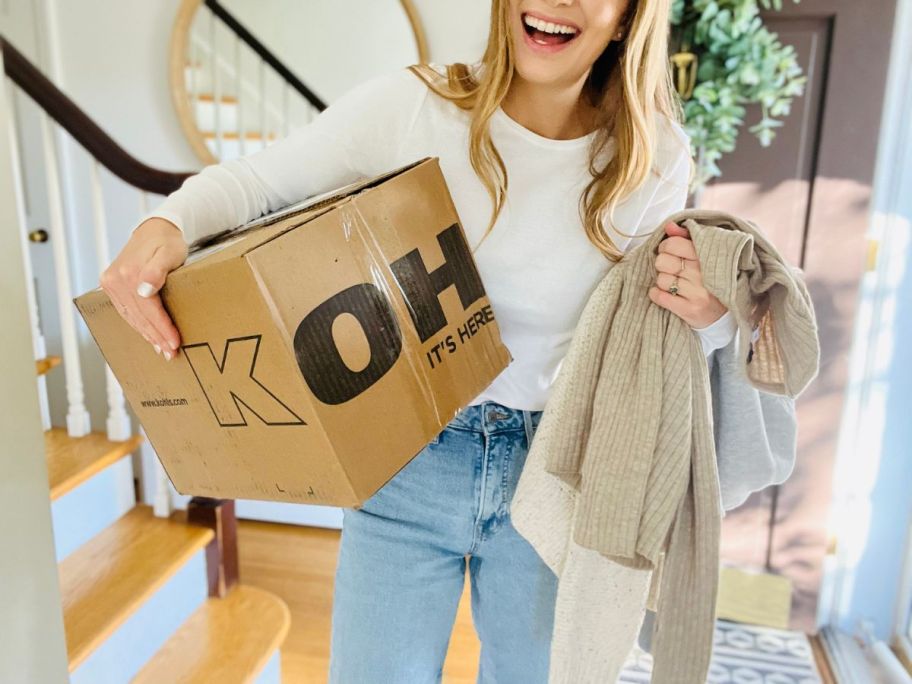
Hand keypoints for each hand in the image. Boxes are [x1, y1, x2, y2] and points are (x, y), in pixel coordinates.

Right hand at [99, 217, 188, 359]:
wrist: (155, 229)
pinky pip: (126, 311)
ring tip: (161, 349)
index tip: (175, 342)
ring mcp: (111, 283)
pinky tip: (148, 335)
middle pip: (139, 316)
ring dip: (146, 335)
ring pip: (131, 317)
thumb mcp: (169, 252)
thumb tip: (144, 290)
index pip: (148, 309)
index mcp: (129, 273)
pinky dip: (138, 325)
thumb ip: (157, 270)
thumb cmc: (168, 242)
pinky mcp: (111, 285)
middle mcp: (115, 280)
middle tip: (171, 352)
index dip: (162, 328)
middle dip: (156, 336)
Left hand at [648, 221, 727, 327]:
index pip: (674, 244)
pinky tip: (666, 293)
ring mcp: (696, 293)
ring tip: (674, 283)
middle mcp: (703, 274)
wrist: (724, 314)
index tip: (668, 251)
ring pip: (661, 279)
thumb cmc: (711, 278)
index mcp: (707, 257)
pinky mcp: (689, 309)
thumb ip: (686, 238)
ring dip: (662, 281)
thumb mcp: (704, 255)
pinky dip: (657, 294)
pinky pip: (659, 296)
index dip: (665, 246)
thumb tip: (669, 226)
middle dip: (662, 264)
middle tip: (671, 268)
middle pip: (663, 262)